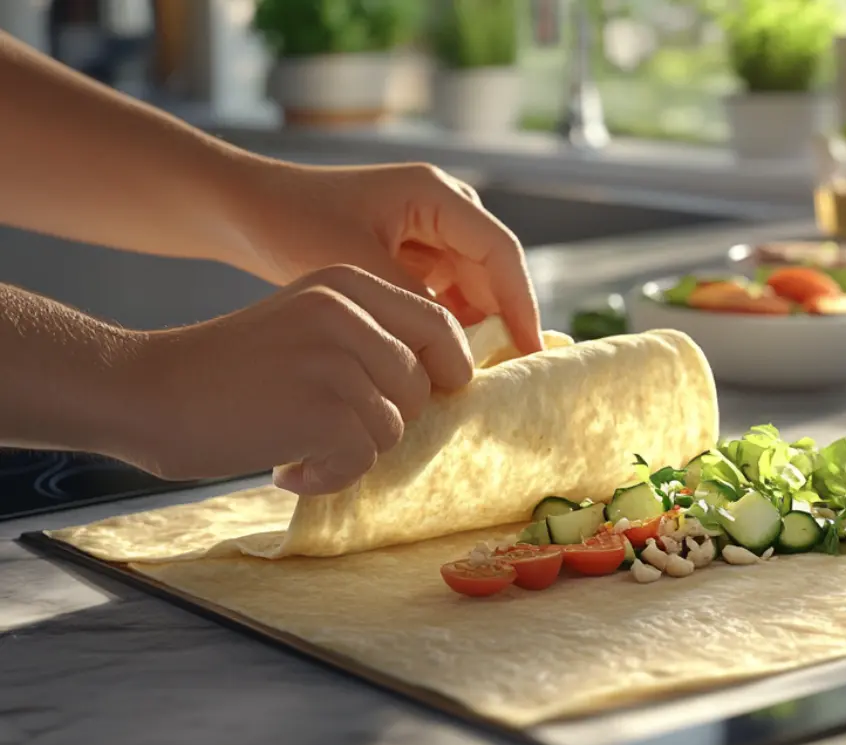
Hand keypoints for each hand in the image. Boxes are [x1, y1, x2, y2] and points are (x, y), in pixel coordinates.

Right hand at [124, 265, 471, 494]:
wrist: (148, 392)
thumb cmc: (230, 370)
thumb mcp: (307, 322)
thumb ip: (369, 337)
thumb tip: (446, 380)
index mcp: (348, 285)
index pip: (440, 324)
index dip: (448, 368)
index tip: (431, 395)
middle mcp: (348, 313)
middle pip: (420, 386)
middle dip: (386, 419)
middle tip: (330, 425)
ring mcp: (337, 360)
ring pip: (394, 428)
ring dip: (351, 451)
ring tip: (298, 442)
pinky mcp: (324, 410)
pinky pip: (361, 460)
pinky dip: (328, 476)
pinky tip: (286, 465)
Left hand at [231, 160, 543, 356]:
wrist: (246, 212)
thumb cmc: (294, 226)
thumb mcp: (356, 268)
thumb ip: (413, 304)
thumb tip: (457, 348)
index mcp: (436, 196)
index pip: (500, 252)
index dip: (521, 304)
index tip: (528, 353)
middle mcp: (443, 208)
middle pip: (493, 272)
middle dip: (500, 322)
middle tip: (504, 377)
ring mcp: (430, 231)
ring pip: (473, 288)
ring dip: (473, 328)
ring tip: (471, 376)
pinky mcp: (413, 254)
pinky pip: (447, 294)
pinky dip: (447, 327)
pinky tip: (440, 363)